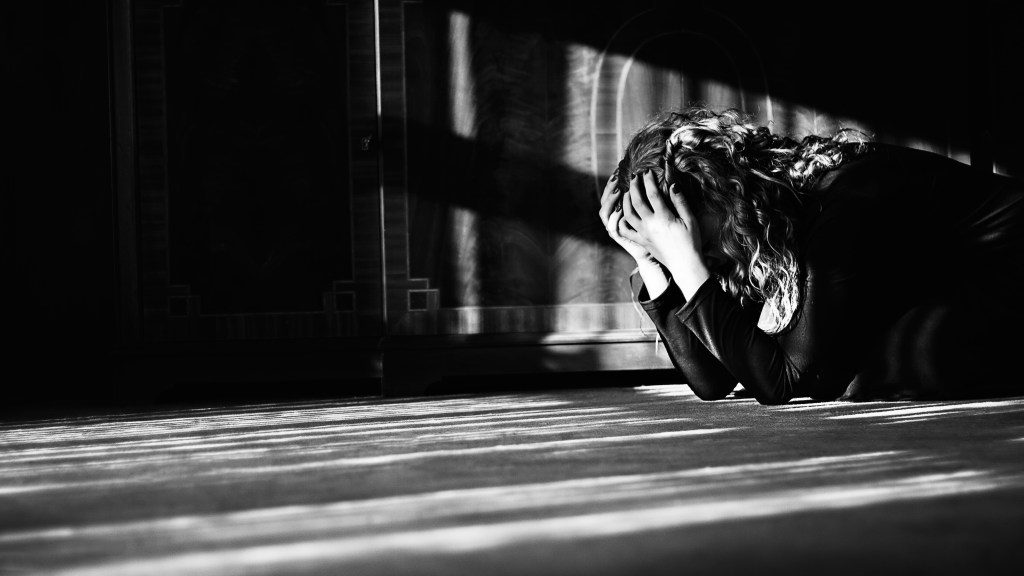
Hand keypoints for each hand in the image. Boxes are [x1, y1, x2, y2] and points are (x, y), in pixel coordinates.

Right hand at [598, 173, 654, 264]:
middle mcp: (615, 218)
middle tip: (616, 177)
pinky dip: (614, 218)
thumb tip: (652, 177)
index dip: (613, 182)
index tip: (619, 171)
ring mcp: (615, 227)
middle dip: (609, 188)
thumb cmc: (656, 230)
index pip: (612, 193)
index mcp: (621, 210)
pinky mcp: (619, 237)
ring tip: (619, 191)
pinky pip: (612, 227)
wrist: (654, 252)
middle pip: (605, 200)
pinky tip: (619, 210)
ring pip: (605, 212)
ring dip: (610, 201)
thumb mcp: (652, 211)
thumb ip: (648, 197)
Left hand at [620, 170, 709, 297]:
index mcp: (663, 218)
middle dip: (634, 187)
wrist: (685, 265)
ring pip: (628, 214)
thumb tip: (672, 184)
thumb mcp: (690, 220)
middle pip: (636, 201)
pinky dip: (621, 221)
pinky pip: (626, 231)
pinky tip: (622, 213)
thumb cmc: (691, 242)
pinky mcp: (641, 241)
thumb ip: (680, 201)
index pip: (652, 194)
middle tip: (634, 177)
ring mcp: (643, 234)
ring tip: (628, 192)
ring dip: (626, 201)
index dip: (648, 181)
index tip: (647, 172)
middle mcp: (650, 225)